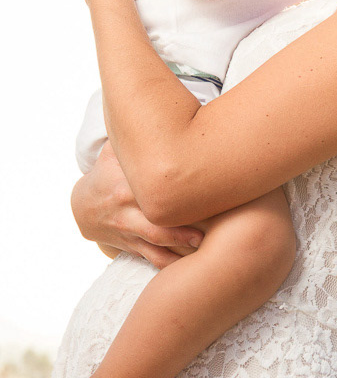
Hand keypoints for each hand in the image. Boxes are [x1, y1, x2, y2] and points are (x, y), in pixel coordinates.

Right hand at [71, 142, 202, 269]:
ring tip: (204, 246)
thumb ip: (136, 136)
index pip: (148, 185)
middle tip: (211, 227)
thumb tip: (164, 111)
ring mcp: (128, 229)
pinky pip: (152, 258)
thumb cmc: (109, 172)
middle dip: (181, 227)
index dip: (173, 189)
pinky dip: (170, 263)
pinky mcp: (131, 245)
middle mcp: (126, 208)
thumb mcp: (117, 151)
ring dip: (179, 247)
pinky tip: (191, 266)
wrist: (84, 206)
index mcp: (124, 183)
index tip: (204, 190)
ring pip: (155, 243)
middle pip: (155, 220)